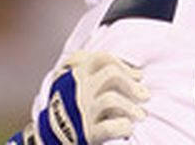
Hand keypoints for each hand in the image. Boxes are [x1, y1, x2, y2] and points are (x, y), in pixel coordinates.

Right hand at [6, 51, 147, 144]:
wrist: (50, 137)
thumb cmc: (71, 106)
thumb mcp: (75, 82)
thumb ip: (95, 70)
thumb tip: (136, 73)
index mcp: (77, 76)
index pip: (102, 58)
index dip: (124, 64)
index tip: (137, 75)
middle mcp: (79, 91)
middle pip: (111, 74)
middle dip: (132, 84)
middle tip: (144, 96)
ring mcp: (82, 112)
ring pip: (111, 99)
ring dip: (131, 107)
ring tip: (141, 115)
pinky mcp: (87, 134)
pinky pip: (110, 127)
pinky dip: (124, 127)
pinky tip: (128, 128)